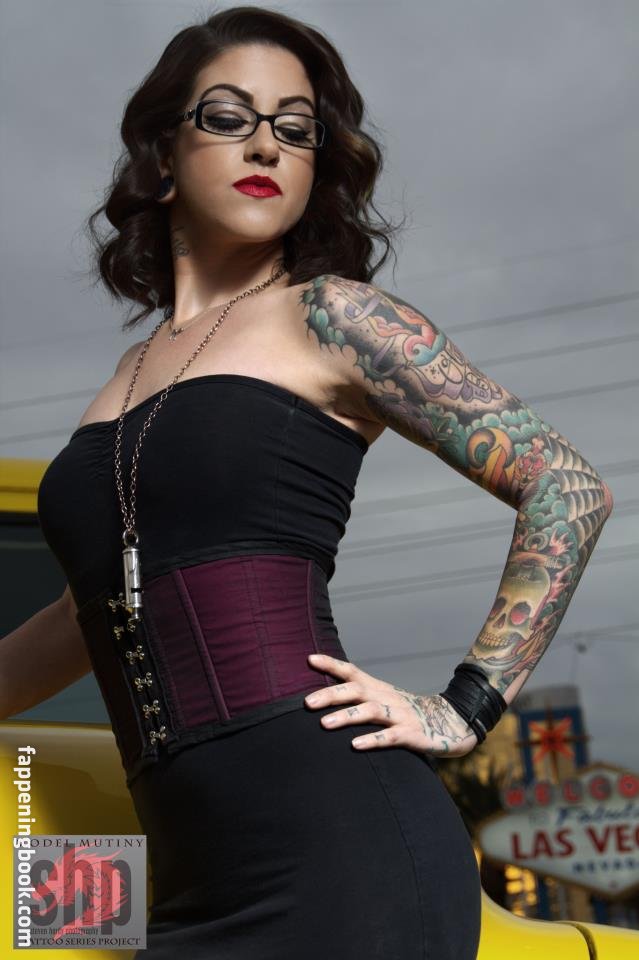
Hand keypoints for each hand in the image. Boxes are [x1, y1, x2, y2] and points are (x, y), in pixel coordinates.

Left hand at [305, 653, 477, 758]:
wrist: (450, 722)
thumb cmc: (407, 713)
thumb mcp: (384, 699)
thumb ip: (360, 697)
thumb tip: (325, 695)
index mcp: (378, 688)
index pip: (352, 671)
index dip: (331, 664)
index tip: (309, 658)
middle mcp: (387, 697)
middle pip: (357, 690)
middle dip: (331, 695)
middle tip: (307, 703)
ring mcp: (400, 715)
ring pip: (371, 711)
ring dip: (347, 716)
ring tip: (324, 724)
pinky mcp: (411, 734)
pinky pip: (390, 737)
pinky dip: (373, 740)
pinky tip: (355, 745)